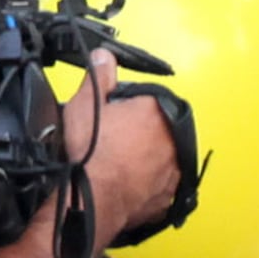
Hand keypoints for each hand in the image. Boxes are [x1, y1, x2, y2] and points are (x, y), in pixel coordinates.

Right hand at [78, 74, 186, 244]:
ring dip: (147, 159)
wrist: (92, 199)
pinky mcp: (168, 197)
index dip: (128, 108)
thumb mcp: (86, 105)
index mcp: (156, 112)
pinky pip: (160, 186)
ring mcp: (172, 170)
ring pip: (162, 158)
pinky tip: (127, 183)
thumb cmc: (91, 156)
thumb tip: (105, 58)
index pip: (149, 101)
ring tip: (119, 164)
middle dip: (140, 133)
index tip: (115, 117)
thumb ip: (99, 76)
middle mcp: (172, 140)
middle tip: (115, 142)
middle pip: (158, 130)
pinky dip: (148, 185)